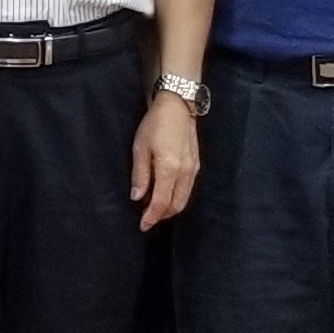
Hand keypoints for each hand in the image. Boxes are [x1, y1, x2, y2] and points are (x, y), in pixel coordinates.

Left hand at [127, 93, 201, 229]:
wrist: (178, 106)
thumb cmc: (155, 124)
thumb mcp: (140, 148)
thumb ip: (140, 175)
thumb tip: (137, 198)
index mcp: (170, 169)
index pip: (161, 202)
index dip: (151, 217)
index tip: (142, 226)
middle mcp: (185, 173)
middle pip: (176, 205)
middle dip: (161, 216)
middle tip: (146, 218)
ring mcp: (193, 170)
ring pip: (183, 199)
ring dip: (169, 208)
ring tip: (153, 207)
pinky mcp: (196, 165)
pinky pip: (187, 189)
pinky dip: (176, 197)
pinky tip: (164, 193)